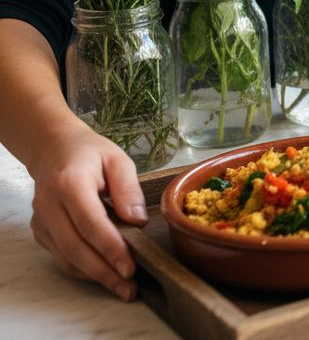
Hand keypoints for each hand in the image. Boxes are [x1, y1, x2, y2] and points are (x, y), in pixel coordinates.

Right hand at [28, 124, 146, 300]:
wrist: (53, 150)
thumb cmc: (89, 154)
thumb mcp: (117, 160)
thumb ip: (128, 189)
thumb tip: (137, 221)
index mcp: (69, 183)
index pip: (90, 223)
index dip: (110, 249)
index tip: (130, 267)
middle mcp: (49, 205)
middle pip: (75, 247)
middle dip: (104, 272)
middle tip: (129, 288)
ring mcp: (41, 220)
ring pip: (66, 257)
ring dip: (94, 276)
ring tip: (122, 287)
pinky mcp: (41, 231)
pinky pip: (61, 256)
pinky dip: (83, 269)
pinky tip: (104, 273)